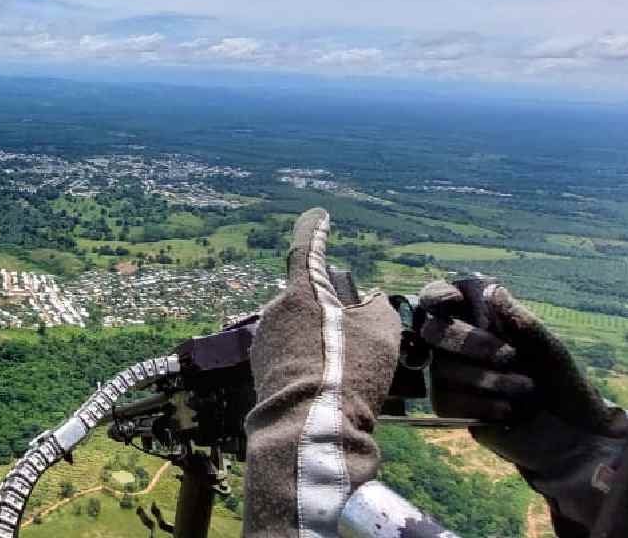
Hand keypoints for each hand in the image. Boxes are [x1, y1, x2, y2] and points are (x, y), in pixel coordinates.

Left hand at [243, 208, 400, 537]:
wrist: (310, 425)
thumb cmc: (349, 372)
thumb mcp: (382, 332)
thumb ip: (376, 306)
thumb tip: (367, 300)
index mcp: (301, 291)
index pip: (306, 247)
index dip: (315, 229)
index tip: (319, 215)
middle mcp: (275, 308)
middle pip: (308, 297)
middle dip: (329, 310)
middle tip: (357, 340)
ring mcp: (263, 337)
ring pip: (299, 327)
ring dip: (318, 339)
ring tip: (344, 372)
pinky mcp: (259, 364)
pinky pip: (289, 352)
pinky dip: (306, 360)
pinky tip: (324, 384)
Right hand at [419, 277, 627, 532]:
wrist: (568, 434)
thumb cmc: (559, 382)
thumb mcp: (548, 348)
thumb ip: (521, 321)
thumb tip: (494, 290)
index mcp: (479, 321)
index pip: (440, 297)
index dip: (436, 295)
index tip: (451, 301)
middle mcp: (456, 344)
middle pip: (432, 331)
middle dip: (470, 342)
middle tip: (510, 357)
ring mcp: (448, 375)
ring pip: (442, 368)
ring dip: (488, 379)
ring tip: (526, 389)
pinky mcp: (448, 406)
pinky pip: (446, 399)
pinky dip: (480, 404)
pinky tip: (507, 410)